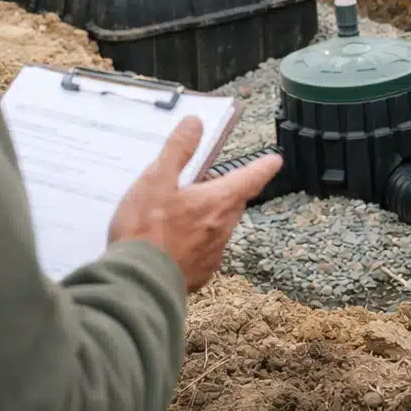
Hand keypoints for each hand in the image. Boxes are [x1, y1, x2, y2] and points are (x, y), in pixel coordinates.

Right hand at [107, 117, 283, 291]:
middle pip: (232, 202)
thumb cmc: (145, 231)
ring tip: (176, 214)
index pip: (250, 178)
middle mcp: (222, 229)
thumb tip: (195, 124)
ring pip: (218, 227)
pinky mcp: (199, 275)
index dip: (262, 167)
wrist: (136, 286)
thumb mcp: (156, 180)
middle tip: (200, 183)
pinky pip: (203, 251)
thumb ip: (178, 150)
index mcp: (218, 202)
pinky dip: (193, 242)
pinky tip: (170, 243)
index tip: (274, 160)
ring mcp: (212, 255)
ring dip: (206, 217)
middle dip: (222, 191)